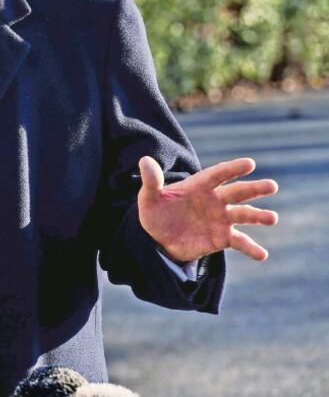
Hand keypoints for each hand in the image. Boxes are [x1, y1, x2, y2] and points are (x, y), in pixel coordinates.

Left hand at [138, 156, 277, 262]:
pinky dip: (251, 248)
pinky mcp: (222, 238)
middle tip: (272, 186)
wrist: (159, 239)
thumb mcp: (149, 198)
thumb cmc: (156, 213)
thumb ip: (151, 181)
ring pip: (244, 215)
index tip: (250, 164)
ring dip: (259, 216)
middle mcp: (215, 200)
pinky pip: (240, 242)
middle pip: (237, 192)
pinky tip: (262, 255)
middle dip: (254, 189)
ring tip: (272, 218)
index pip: (218, 174)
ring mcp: (221, 218)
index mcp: (199, 185)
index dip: (232, 169)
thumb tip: (144, 160)